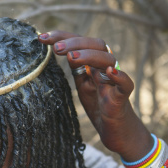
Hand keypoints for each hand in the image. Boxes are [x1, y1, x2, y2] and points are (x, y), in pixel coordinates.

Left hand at [39, 31, 152, 160]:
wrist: (115, 130)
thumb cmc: (99, 105)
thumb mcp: (82, 86)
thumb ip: (77, 70)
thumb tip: (66, 52)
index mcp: (94, 63)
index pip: (80, 42)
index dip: (63, 36)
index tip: (42, 38)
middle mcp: (106, 68)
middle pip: (96, 45)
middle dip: (75, 43)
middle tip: (57, 49)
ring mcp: (114, 82)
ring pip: (108, 60)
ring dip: (90, 56)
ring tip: (72, 57)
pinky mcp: (121, 98)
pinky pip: (125, 84)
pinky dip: (119, 76)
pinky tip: (109, 72)